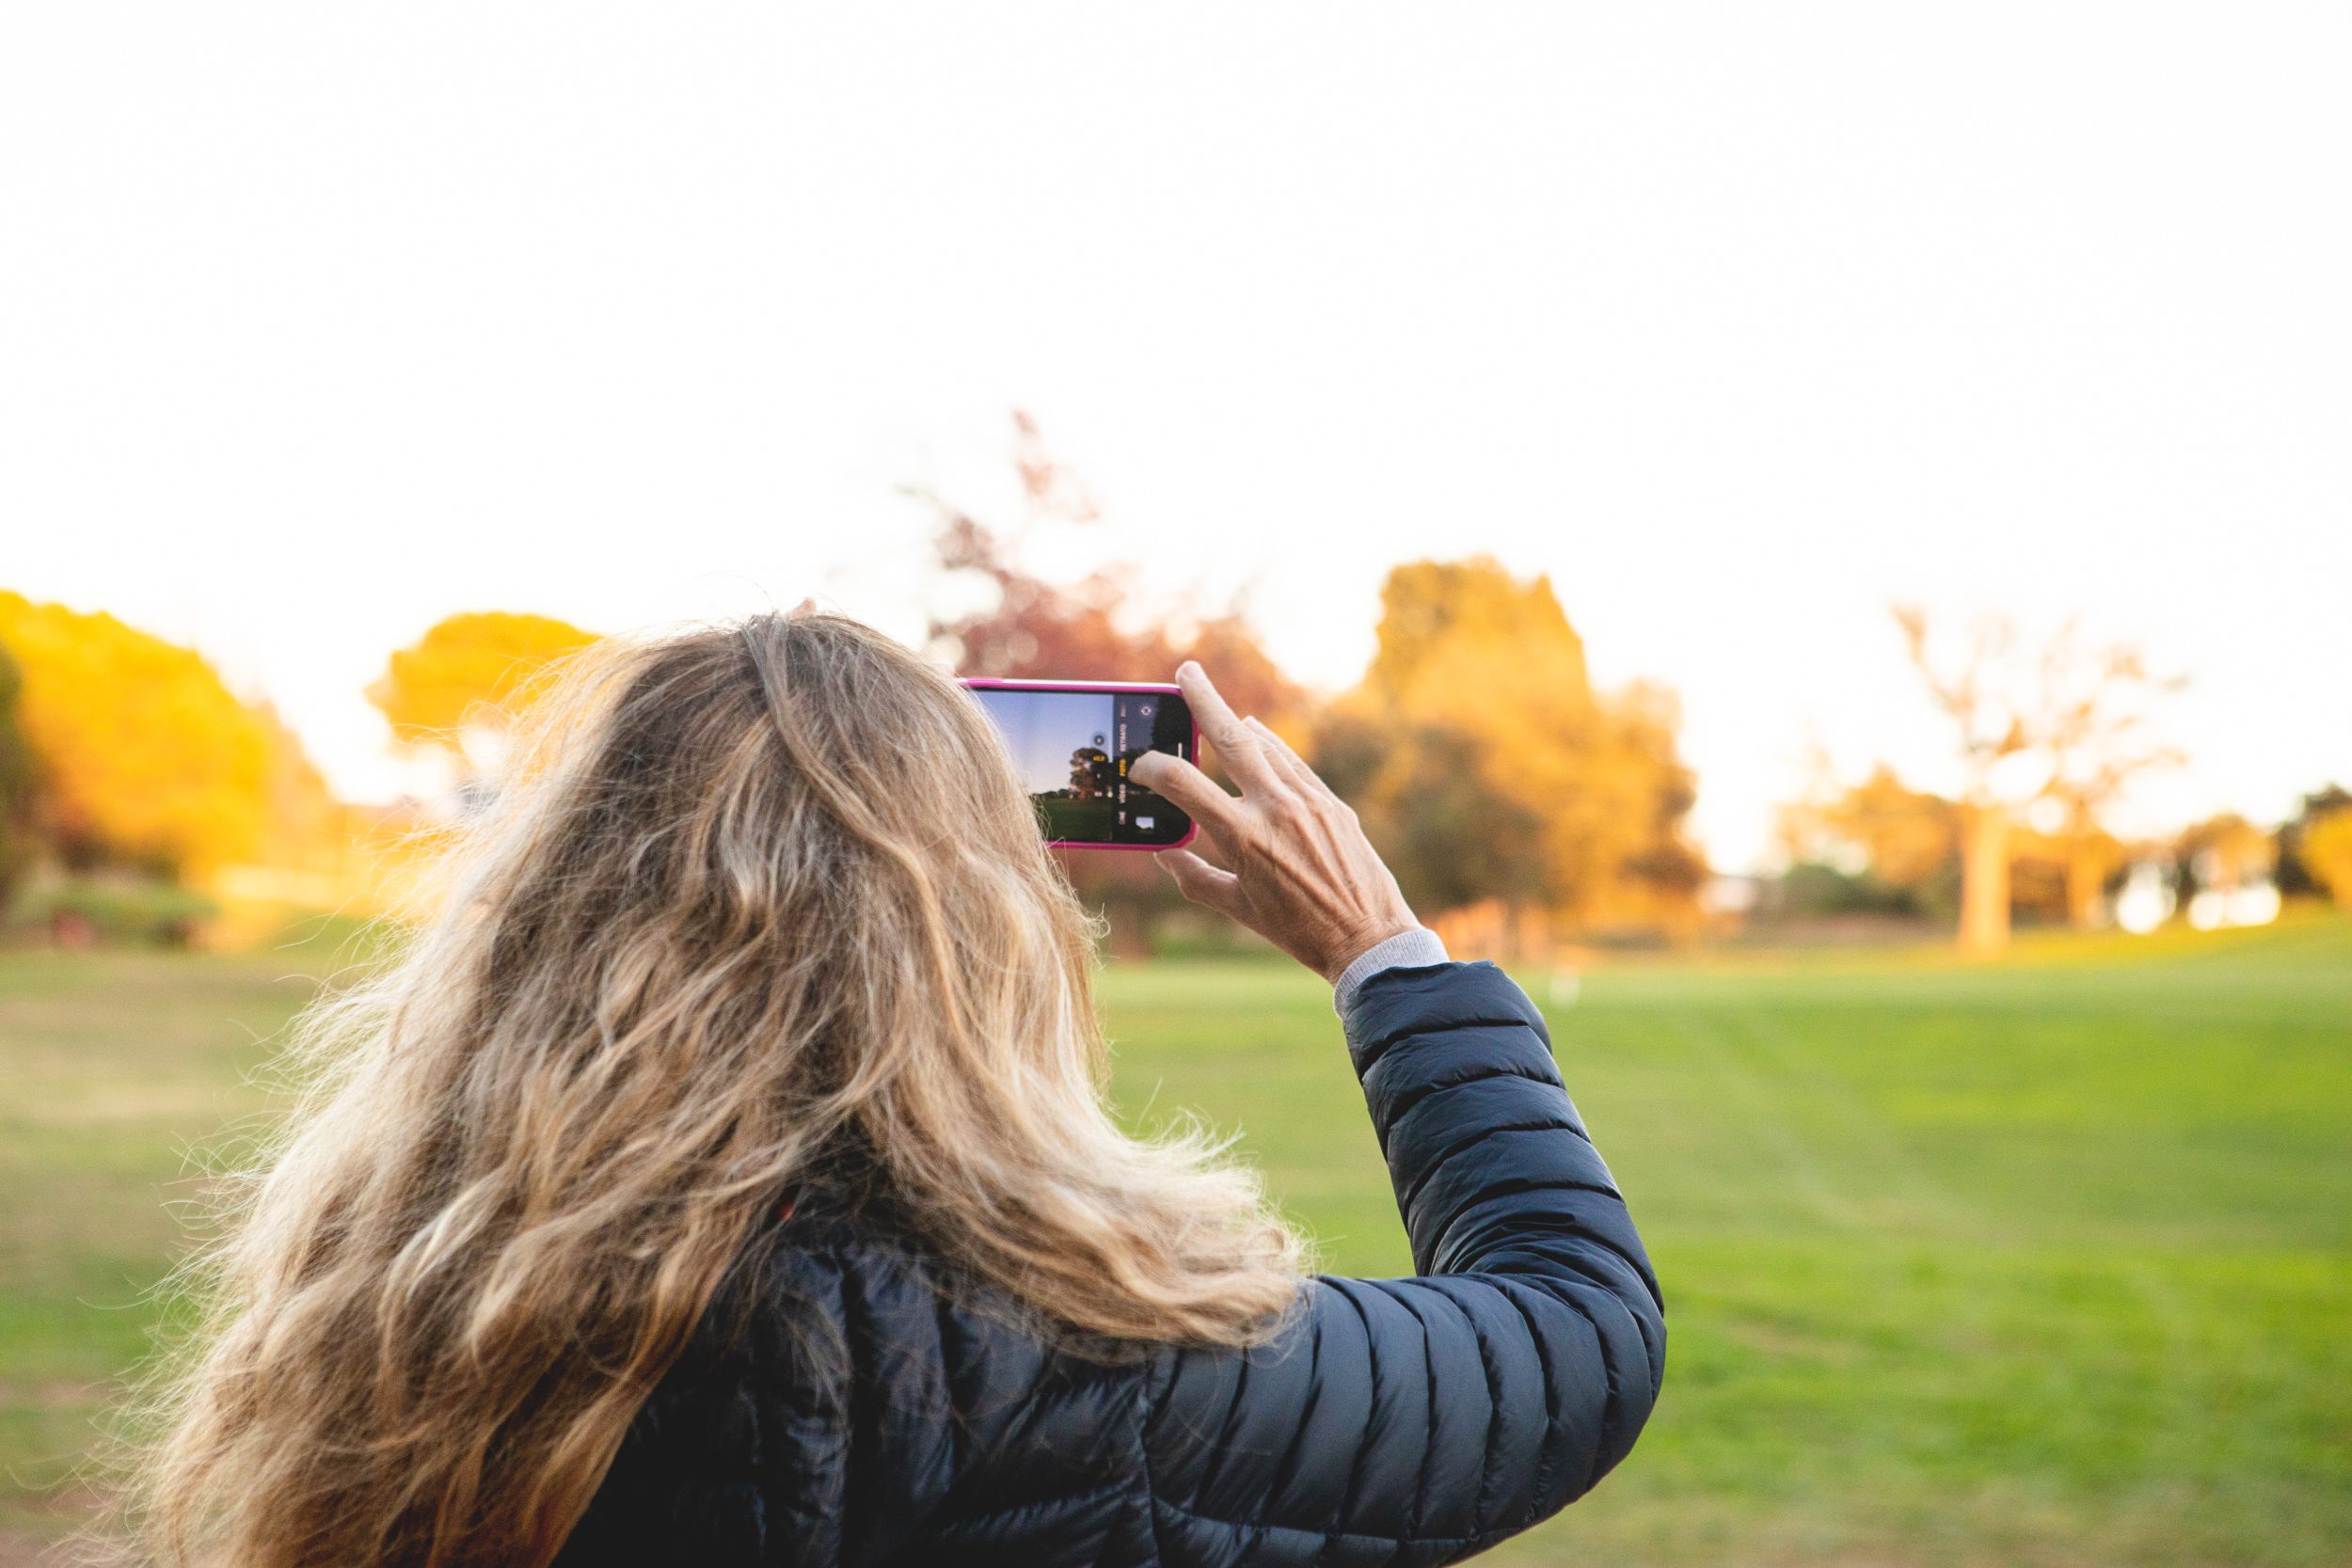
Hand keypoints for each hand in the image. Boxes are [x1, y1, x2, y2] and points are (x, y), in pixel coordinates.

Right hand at [1128, 663, 1420, 983]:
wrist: (1367, 937)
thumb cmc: (1297, 931)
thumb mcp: (1236, 908)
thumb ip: (1193, 878)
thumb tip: (1164, 853)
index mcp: (1242, 838)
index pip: (1182, 784)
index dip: (1152, 768)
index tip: (1139, 767)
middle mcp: (1275, 809)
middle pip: (1231, 739)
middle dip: (1204, 701)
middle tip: (1186, 672)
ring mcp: (1308, 801)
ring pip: (1266, 746)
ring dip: (1236, 723)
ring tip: (1217, 708)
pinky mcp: (1333, 803)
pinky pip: (1294, 763)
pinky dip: (1272, 745)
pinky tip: (1258, 733)